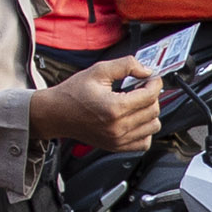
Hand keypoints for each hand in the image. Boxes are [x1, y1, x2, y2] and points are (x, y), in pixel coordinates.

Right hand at [35, 56, 161, 151]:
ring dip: (150, 112)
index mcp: (114, 108)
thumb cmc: (73, 93)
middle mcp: (118, 127)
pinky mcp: (116, 146)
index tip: (152, 78)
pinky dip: (144, 130)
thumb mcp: (98, 70)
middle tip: (142, 87)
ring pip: (153, 126)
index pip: (150, 96)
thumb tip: (146, 70)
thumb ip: (125, 65)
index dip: (155, 83)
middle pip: (153, 110)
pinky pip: (144, 142)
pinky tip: (134, 119)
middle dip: (152, 95)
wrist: (56, 114)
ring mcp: (118, 140)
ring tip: (137, 103)